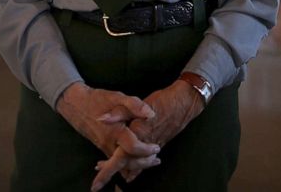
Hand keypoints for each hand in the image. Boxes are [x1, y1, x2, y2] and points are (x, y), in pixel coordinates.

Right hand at [55, 83, 160, 168]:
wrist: (76, 104)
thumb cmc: (98, 99)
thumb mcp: (117, 97)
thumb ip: (135, 105)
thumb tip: (151, 114)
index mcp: (114, 130)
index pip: (133, 147)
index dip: (146, 149)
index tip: (157, 147)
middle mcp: (108, 142)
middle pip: (128, 161)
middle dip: (144, 162)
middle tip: (157, 158)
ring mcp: (104, 147)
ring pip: (122, 163)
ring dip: (137, 164)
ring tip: (151, 159)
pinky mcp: (102, 147)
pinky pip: (115, 160)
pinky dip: (127, 161)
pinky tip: (137, 158)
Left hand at [91, 80, 205, 189]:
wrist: (184, 102)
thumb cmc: (161, 101)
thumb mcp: (136, 102)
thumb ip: (118, 112)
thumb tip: (101, 119)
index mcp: (137, 136)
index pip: (119, 158)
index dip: (107, 169)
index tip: (96, 179)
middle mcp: (145, 145)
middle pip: (127, 165)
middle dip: (112, 171)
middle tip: (98, 177)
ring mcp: (152, 147)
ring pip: (136, 165)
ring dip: (122, 169)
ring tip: (107, 169)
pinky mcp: (158, 144)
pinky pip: (145, 161)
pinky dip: (136, 168)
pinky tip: (131, 172)